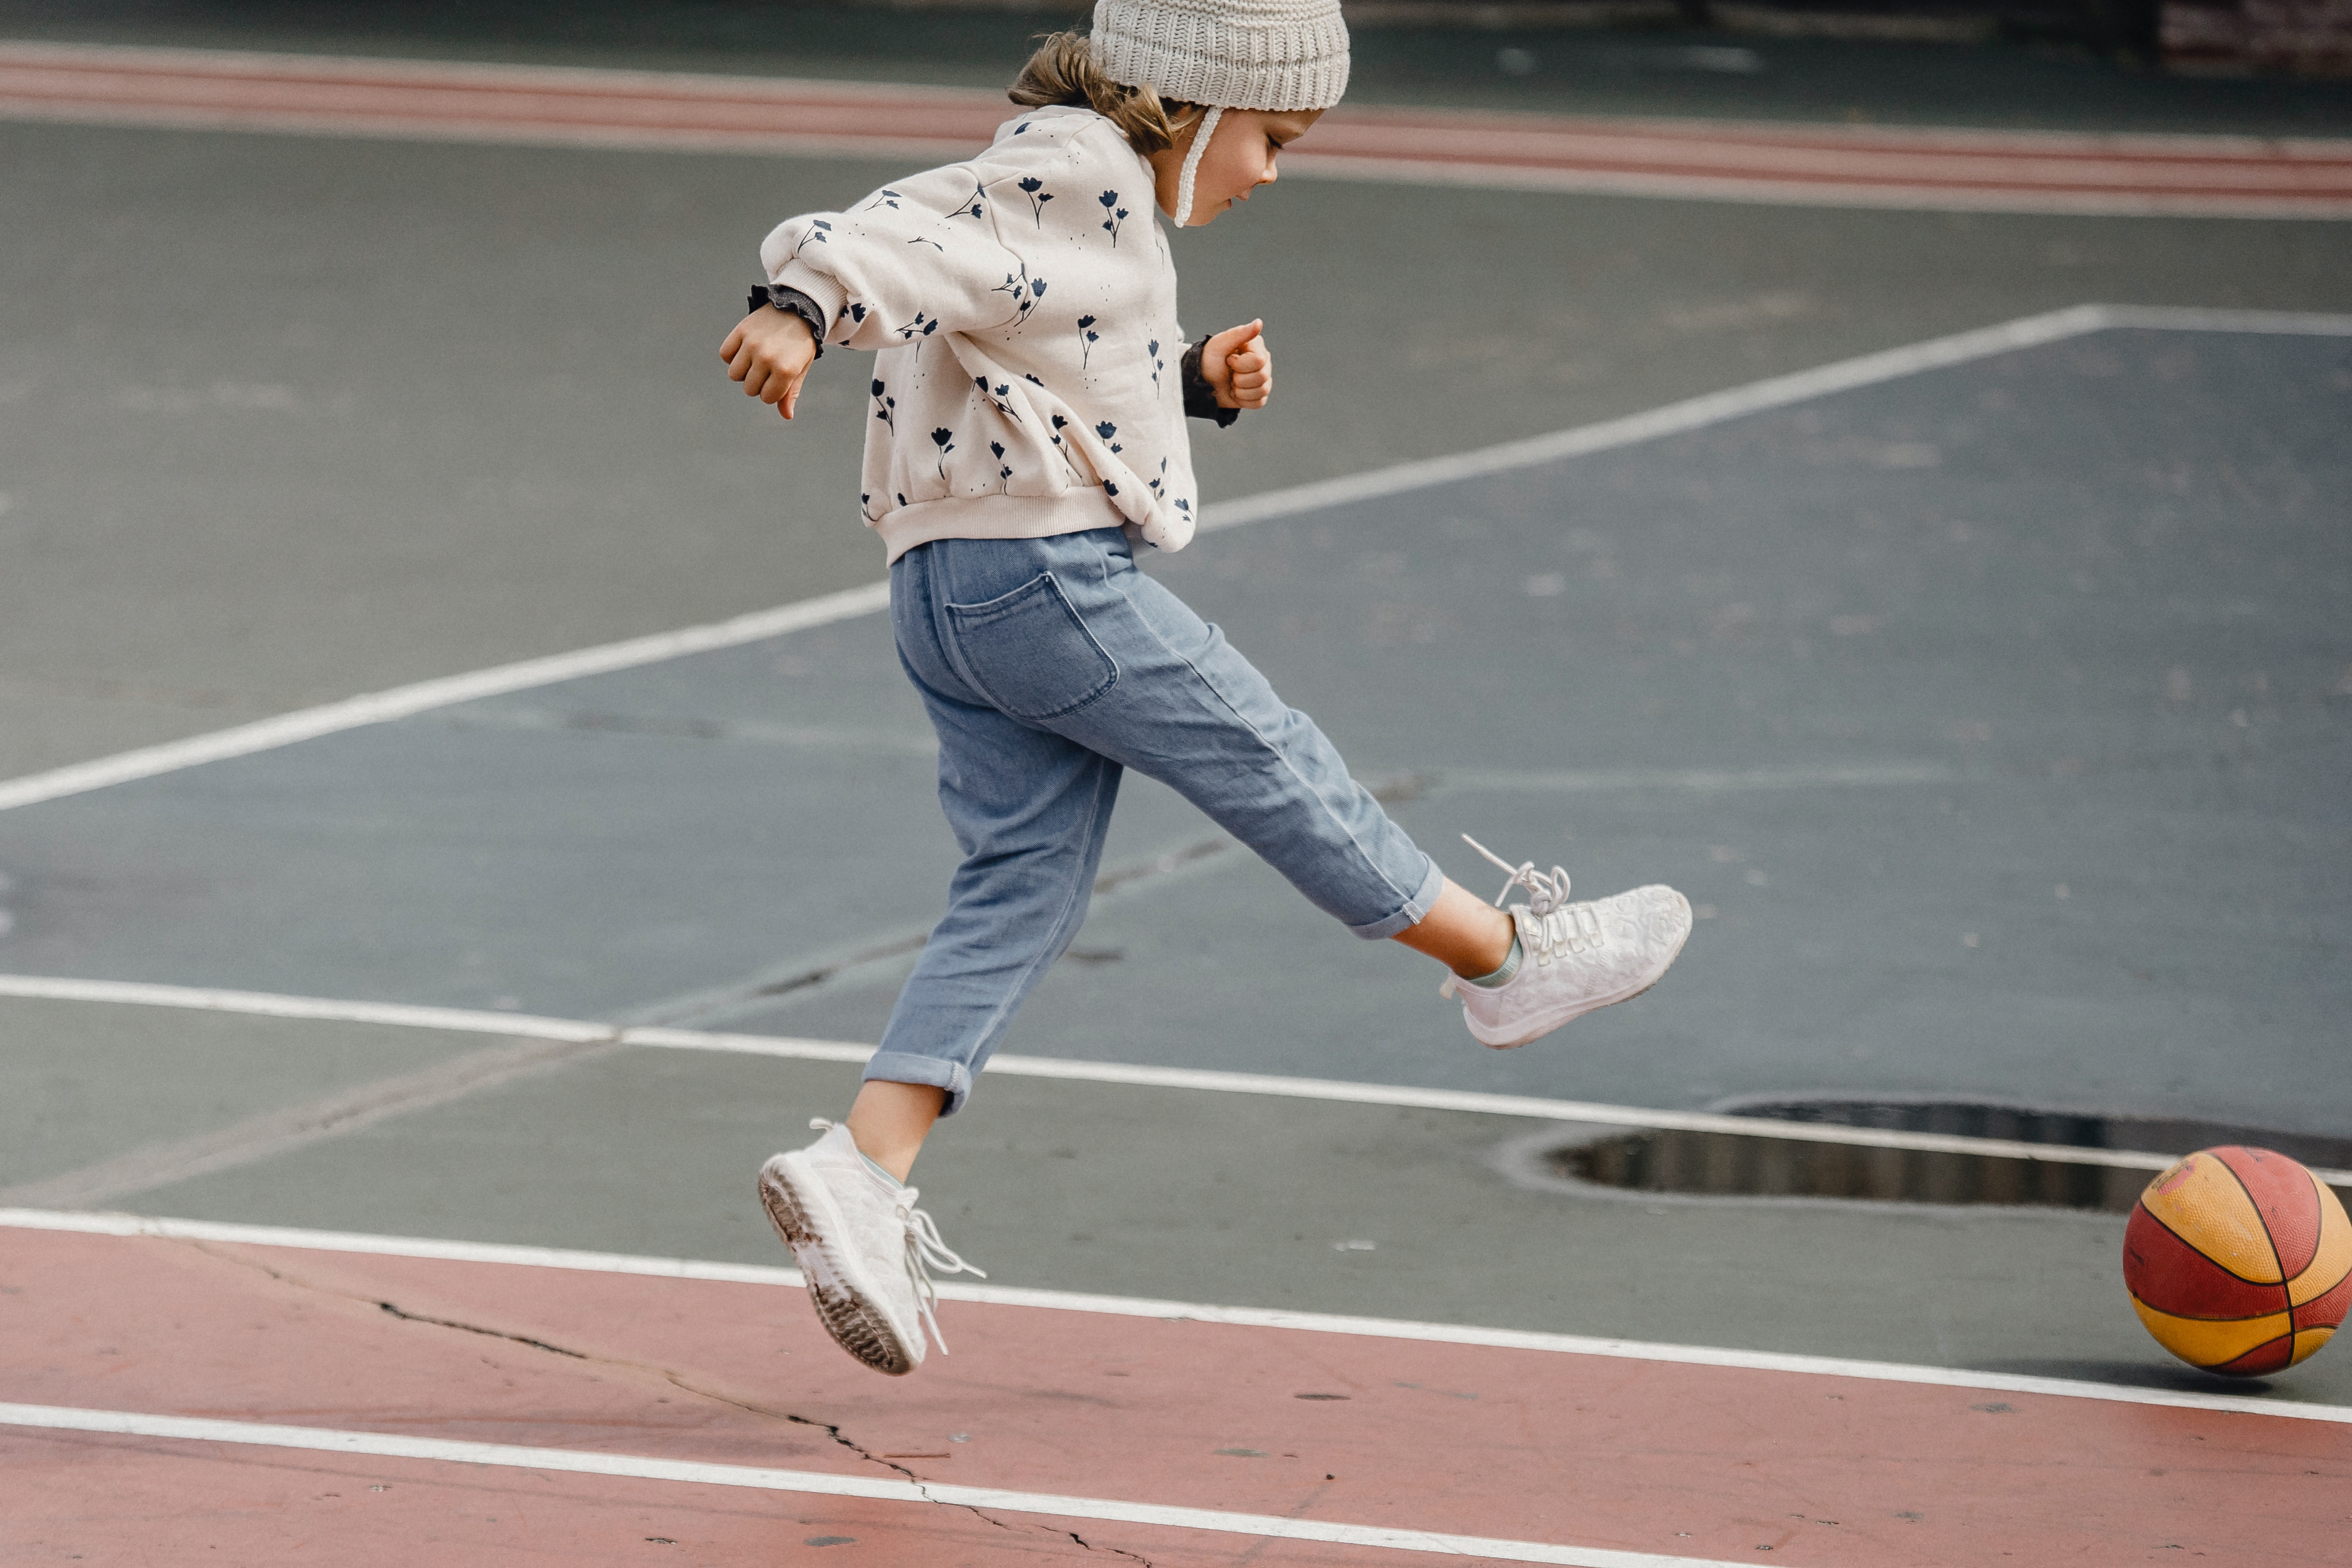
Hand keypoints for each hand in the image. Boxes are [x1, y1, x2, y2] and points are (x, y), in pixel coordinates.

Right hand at [721, 305, 817, 419]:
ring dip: (743, 371)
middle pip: (749, 389)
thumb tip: (786, 416)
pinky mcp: (740, 331)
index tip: (779, 379)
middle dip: (757, 383)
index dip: (772, 392)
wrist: (796, 310)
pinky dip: (731, 355)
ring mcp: (752, 344)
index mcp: (785, 370)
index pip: (767, 398)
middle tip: (768, 368)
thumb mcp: (801, 368)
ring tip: (755, 360)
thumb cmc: (800, 344)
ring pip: (734, 374)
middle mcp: (767, 358)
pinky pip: (725, 355)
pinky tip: (744, 349)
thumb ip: (791, 392)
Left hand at [1201, 319, 1270, 410]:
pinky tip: (1235, 393)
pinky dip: (1243, 400)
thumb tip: (1259, 323)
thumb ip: (1239, 333)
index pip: (1258, 361)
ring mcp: (1262, 379)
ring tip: (1231, 383)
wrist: (1200, 383)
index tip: (1228, 359)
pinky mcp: (1258, 395)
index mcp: (1256, 347)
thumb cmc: (1208, 361)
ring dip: (1240, 390)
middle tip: (1229, 373)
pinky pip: (1259, 402)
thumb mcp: (1220, 344)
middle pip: (1262, 376)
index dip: (1240, 364)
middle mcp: (1263, 362)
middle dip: (1239, 378)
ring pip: (1262, 390)